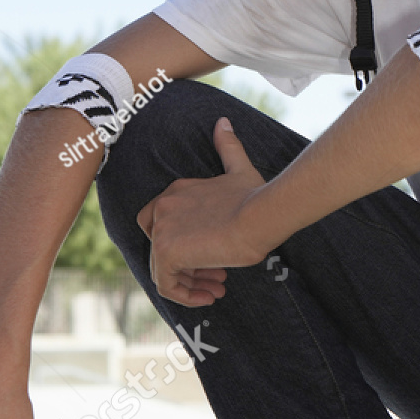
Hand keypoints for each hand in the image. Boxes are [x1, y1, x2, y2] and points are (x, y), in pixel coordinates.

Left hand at [136, 117, 268, 305]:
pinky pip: (166, 284)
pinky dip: (185, 294)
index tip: (214, 255)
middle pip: (159, 246)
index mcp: (177, 191)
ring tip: (216, 288)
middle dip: (185, 264)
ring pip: (163, 268)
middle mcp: (164, 208)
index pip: (160, 222)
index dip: (184, 242)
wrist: (261, 214)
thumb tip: (223, 122)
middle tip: (216, 275)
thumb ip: (227, 146)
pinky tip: (209, 297)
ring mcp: (163, 230)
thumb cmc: (256, 195)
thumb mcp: (239, 168)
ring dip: (189, 283)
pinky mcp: (167, 251)